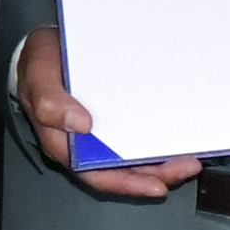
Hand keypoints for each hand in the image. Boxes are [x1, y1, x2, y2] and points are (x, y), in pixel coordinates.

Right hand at [15, 27, 197, 198]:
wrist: (45, 45)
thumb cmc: (39, 63)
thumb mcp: (38, 75)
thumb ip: (50, 101)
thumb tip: (80, 125)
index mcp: (63, 142)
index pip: (95, 173)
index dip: (127, 183)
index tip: (157, 183)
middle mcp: (85, 144)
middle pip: (121, 171)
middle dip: (156, 174)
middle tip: (188, 168)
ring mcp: (101, 132)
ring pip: (132, 157)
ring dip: (161, 162)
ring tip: (191, 159)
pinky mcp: (114, 117)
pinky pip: (136, 135)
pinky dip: (156, 141)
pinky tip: (177, 138)